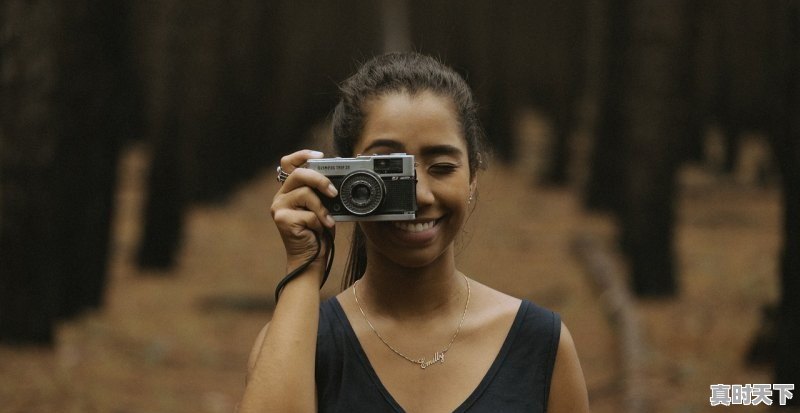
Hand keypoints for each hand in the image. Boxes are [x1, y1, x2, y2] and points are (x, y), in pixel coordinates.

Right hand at [271, 150, 337, 273]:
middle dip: (320, 179)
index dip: (303, 155)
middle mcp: (280, 196)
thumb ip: (322, 192)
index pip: (288, 163)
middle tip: (333, 192)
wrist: (311, 259)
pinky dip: (319, 222)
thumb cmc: (317, 234)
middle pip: (298, 174)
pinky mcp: (282, 219)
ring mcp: (279, 207)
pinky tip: (319, 230)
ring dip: (322, 208)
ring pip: (305, 193)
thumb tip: (336, 179)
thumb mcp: (322, 208)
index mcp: (289, 190)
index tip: (321, 155)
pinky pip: (308, 213)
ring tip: (327, 221)